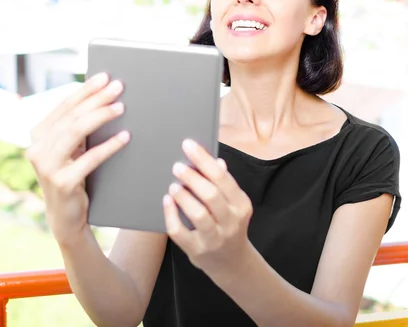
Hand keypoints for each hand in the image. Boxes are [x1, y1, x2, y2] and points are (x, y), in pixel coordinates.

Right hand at [26, 73, 129, 245]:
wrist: (67, 218)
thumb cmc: (74, 176)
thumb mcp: (71, 149)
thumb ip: (77, 126)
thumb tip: (103, 95)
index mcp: (38, 134)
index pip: (64, 106)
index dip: (85, 90)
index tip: (104, 77)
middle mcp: (37, 148)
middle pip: (72, 116)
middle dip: (97, 99)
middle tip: (118, 87)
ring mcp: (46, 166)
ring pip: (76, 132)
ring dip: (101, 116)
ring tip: (121, 107)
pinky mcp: (61, 182)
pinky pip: (89, 158)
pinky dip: (108, 146)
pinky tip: (125, 137)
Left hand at [163, 139, 252, 278]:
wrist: (231, 262)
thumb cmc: (226, 224)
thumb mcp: (232, 204)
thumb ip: (222, 183)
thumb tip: (215, 160)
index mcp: (241, 204)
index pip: (223, 178)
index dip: (204, 160)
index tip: (188, 145)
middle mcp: (231, 221)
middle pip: (211, 195)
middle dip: (192, 178)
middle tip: (177, 166)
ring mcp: (215, 238)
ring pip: (198, 214)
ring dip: (183, 197)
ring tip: (173, 185)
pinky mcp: (197, 250)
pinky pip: (180, 232)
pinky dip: (171, 215)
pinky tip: (166, 201)